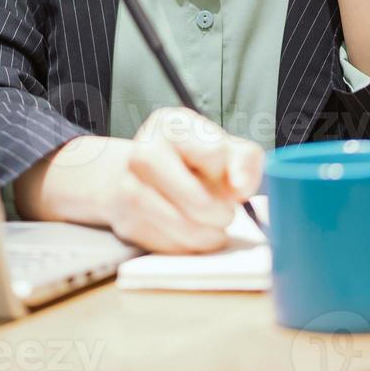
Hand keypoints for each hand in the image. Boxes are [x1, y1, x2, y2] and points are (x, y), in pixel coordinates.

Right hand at [15, 108, 263, 252]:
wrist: (135, 174)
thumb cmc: (188, 159)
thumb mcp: (221, 146)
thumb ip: (244, 159)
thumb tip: (240, 187)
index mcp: (170, 124)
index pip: (215, 154)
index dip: (231, 175)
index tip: (231, 182)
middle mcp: (142, 152)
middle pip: (199, 201)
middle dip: (220, 214)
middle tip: (225, 215)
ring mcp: (128, 188)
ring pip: (183, 228)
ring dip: (206, 236)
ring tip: (212, 228)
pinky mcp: (124, 222)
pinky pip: (167, 246)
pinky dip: (186, 246)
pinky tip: (190, 235)